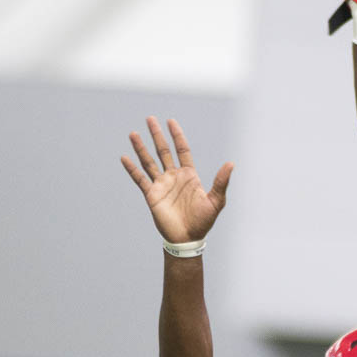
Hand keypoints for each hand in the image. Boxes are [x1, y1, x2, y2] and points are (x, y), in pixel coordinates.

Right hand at [121, 117, 232, 243]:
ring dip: (141, 148)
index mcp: (189, 175)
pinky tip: (124, 157)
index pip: (182, 150)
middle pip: (163, 151)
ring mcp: (161, 185)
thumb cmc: (203, 221)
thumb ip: (221, 182)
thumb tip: (231, 164)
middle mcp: (174, 177)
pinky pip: (140, 179)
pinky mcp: (151, 195)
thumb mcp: (216, 201)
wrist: (187, 238)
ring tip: (133, 134)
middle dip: (157, 135)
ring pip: (149, 162)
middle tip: (150, 118)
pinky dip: (132, 168)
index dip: (177, 136)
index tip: (171, 121)